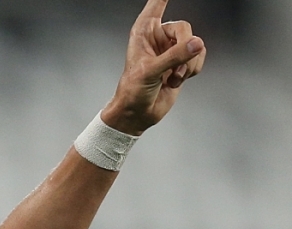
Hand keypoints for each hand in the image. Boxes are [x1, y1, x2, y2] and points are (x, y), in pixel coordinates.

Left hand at [103, 0, 206, 135]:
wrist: (138, 114)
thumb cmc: (133, 91)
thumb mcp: (150, 71)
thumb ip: (174, 56)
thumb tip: (197, 44)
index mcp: (143, 31)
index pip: (156, 4)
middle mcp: (158, 37)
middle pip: (184, 27)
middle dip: (184, 48)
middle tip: (176, 66)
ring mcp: (171, 49)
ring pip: (195, 43)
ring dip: (188, 63)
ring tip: (172, 77)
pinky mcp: (182, 62)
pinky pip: (200, 56)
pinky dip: (193, 69)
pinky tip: (176, 80)